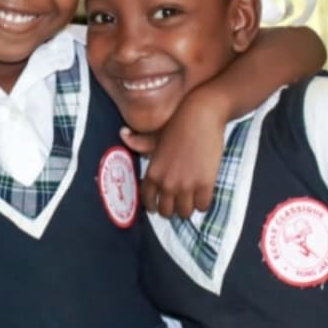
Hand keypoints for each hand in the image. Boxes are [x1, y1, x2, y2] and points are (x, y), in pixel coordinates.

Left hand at [121, 86, 225, 218]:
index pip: (148, 201)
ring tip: (190, 200)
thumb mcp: (154, 136)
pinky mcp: (205, 184)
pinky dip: (202, 204)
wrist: (200, 115)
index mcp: (152, 173)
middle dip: (172, 209)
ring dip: (187, 208)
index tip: (158, 206)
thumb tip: (122, 134)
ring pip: (184, 212)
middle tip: (177, 203)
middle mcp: (166, 183)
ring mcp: (186, 185)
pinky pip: (202, 207)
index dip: (153, 205)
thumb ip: (139, 142)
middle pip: (166, 211)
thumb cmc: (177, 124)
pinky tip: (203, 196)